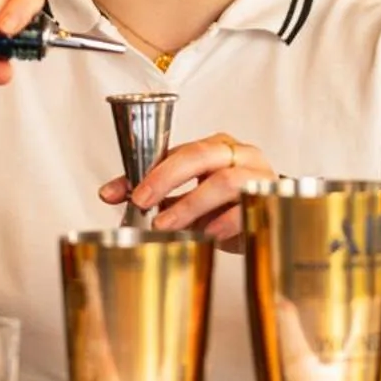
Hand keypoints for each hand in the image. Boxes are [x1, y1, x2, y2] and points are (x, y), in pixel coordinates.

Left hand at [98, 132, 274, 251]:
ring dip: (189, 204)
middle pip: (200, 155)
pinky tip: (205, 235)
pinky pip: (245, 209)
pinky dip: (222, 223)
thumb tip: (108, 193)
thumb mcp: (187, 194)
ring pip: (223, 181)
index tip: (122, 193)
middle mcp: (238, 154)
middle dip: (166, 178)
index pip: (176, 151)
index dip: (147, 170)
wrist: (272, 215)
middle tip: (142, 201)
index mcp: (215, 146)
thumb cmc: (227, 202)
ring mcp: (256, 176)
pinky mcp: (268, 201)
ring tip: (166, 225)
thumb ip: (152, 191)